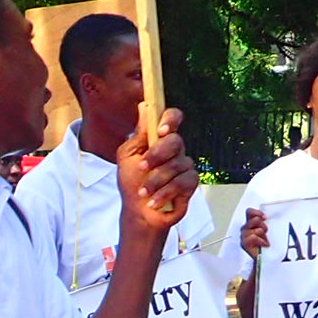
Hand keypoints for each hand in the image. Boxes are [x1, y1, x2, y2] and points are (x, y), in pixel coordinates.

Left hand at [112, 108, 197, 236]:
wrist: (138, 212)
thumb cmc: (132, 183)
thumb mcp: (128, 156)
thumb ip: (138, 134)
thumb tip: (143, 106)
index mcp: (159, 139)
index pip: (172, 118)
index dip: (170, 119)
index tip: (161, 130)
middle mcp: (174, 150)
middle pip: (176, 141)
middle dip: (157, 156)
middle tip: (143, 168)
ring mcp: (184, 165)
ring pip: (177, 164)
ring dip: (156, 180)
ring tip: (145, 192)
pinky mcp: (190, 182)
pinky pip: (183, 181)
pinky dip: (165, 192)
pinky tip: (155, 200)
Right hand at [241, 206, 267, 257]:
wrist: (265, 258)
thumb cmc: (267, 244)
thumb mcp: (269, 230)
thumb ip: (267, 222)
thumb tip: (274, 215)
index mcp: (250, 223)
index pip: (249, 212)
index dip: (257, 212)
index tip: (265, 218)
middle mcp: (245, 228)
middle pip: (255, 219)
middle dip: (264, 226)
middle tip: (266, 233)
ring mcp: (244, 236)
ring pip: (256, 229)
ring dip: (263, 235)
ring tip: (264, 241)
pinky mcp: (244, 243)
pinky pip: (253, 237)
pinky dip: (261, 241)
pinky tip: (263, 245)